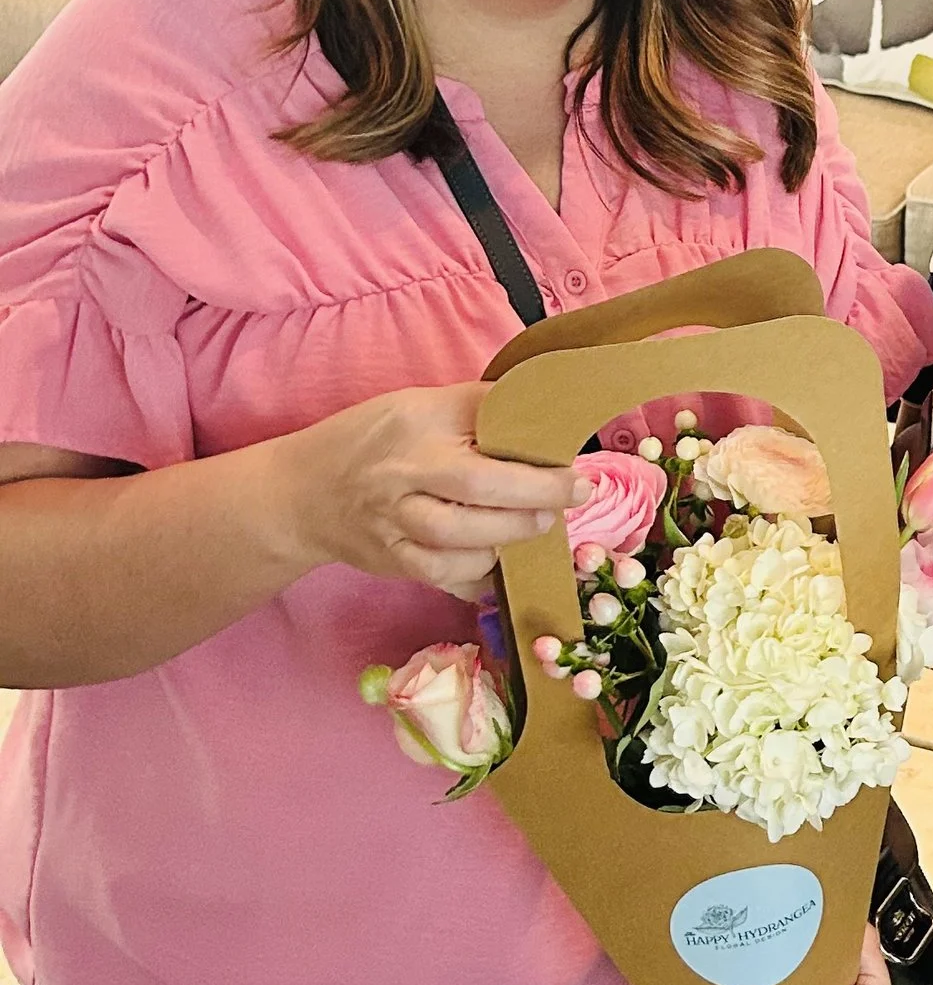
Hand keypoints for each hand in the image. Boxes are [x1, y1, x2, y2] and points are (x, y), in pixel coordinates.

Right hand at [283, 382, 582, 598]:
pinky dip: (480, 576)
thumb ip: (477, 409)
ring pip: (460, 543)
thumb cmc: (372, 440)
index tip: (578, 476)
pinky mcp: (392, 561)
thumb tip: (546, 413)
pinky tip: (500, 565)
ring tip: (533, 531)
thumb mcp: (418, 406)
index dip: (538, 461)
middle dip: (533, 501)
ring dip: (508, 541)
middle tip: (565, 504)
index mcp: (417, 425)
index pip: (485, 434)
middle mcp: (403, 474)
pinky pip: (444, 578)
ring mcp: (394, 523)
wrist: (301, 491)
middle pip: (477, 491)